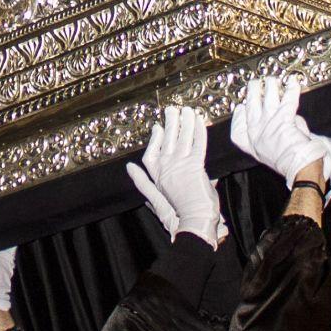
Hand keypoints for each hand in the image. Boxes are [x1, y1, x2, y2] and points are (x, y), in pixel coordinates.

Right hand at [125, 105, 221, 241]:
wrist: (194, 221)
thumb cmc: (178, 214)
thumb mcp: (155, 199)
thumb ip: (142, 182)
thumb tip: (129, 168)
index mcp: (156, 176)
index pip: (152, 152)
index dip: (155, 139)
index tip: (158, 128)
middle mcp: (166, 167)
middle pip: (168, 139)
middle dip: (170, 122)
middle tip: (172, 109)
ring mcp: (180, 165)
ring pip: (183, 137)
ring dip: (186, 121)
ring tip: (187, 110)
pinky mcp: (195, 165)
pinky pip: (198, 143)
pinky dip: (200, 131)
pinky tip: (200, 121)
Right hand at [228, 75, 322, 185]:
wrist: (298, 169)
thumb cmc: (288, 163)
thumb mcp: (272, 152)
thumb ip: (275, 133)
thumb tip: (290, 119)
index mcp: (250, 143)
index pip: (238, 124)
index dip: (240, 113)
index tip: (242, 106)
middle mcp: (256, 131)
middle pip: (251, 105)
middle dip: (252, 90)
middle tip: (255, 83)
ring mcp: (268, 124)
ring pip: (268, 97)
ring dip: (271, 85)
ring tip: (272, 79)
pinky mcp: (283, 119)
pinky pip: (288, 99)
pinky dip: (292, 89)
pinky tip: (293, 82)